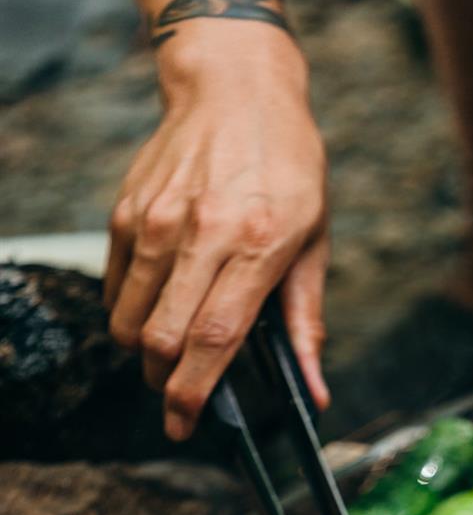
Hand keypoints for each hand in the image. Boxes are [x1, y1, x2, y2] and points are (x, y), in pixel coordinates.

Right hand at [104, 29, 329, 440]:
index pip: (216, 338)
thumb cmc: (288, 168)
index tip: (186, 424)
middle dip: (166, 383)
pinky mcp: (127, 211)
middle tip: (180, 396)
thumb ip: (306, 321)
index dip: (196, 392)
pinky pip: (115, 286)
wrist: (234, 90)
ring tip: (171, 353)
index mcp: (259, 245)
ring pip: (131, 318)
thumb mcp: (315, 242)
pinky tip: (158, 308)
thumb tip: (315, 388)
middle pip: (164, 337)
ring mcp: (157, 221)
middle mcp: (201, 233)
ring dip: (147, 352)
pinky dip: (131, 313)